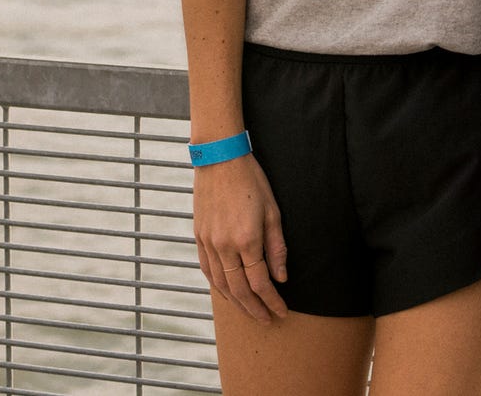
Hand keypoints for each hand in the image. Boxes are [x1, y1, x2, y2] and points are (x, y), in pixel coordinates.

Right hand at [193, 152, 287, 322]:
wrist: (219, 159)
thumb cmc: (251, 181)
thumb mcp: (272, 211)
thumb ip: (277, 247)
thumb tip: (281, 277)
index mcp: (247, 240)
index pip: (260, 282)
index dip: (271, 301)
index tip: (281, 311)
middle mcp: (224, 246)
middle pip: (239, 290)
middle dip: (255, 308)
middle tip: (267, 320)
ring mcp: (208, 243)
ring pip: (221, 285)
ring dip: (236, 303)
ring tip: (250, 311)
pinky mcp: (199, 237)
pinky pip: (207, 270)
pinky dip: (218, 286)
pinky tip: (227, 293)